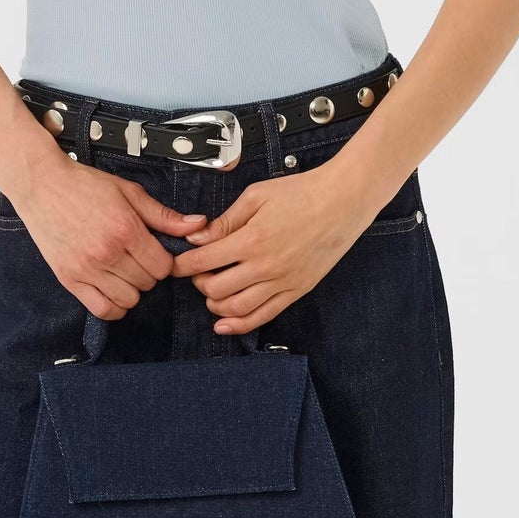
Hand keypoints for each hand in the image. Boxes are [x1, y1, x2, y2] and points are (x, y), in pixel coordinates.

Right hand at [6, 148, 208, 322]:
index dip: (164, 260)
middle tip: (136, 256)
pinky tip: (112, 288)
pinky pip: (101, 310)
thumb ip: (163, 214)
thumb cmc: (84, 184)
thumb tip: (198, 224)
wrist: (42, 184)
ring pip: (128, 300)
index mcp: (126, 229)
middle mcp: (107, 253)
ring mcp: (86, 269)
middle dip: (148, 272)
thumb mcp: (128, 192)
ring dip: (131, 289)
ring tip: (123, 270)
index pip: (163, 267)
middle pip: (147, 284)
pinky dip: (113, 305)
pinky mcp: (69, 279)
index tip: (154, 251)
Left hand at [169, 159, 375, 335]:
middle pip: (216, 289)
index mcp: (251, 239)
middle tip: (196, 274)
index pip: (204, 261)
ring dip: (216, 305)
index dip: (183, 265)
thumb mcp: (257, 196)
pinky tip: (226, 325)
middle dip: (198, 284)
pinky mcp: (297, 290)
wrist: (343, 201)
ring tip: (210, 294)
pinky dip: (241, 325)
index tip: (176, 265)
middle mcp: (265, 266)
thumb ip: (225, 220)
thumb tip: (197, 237)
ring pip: (238, 308)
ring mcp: (282, 282)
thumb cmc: (302, 192)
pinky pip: (265, 316)